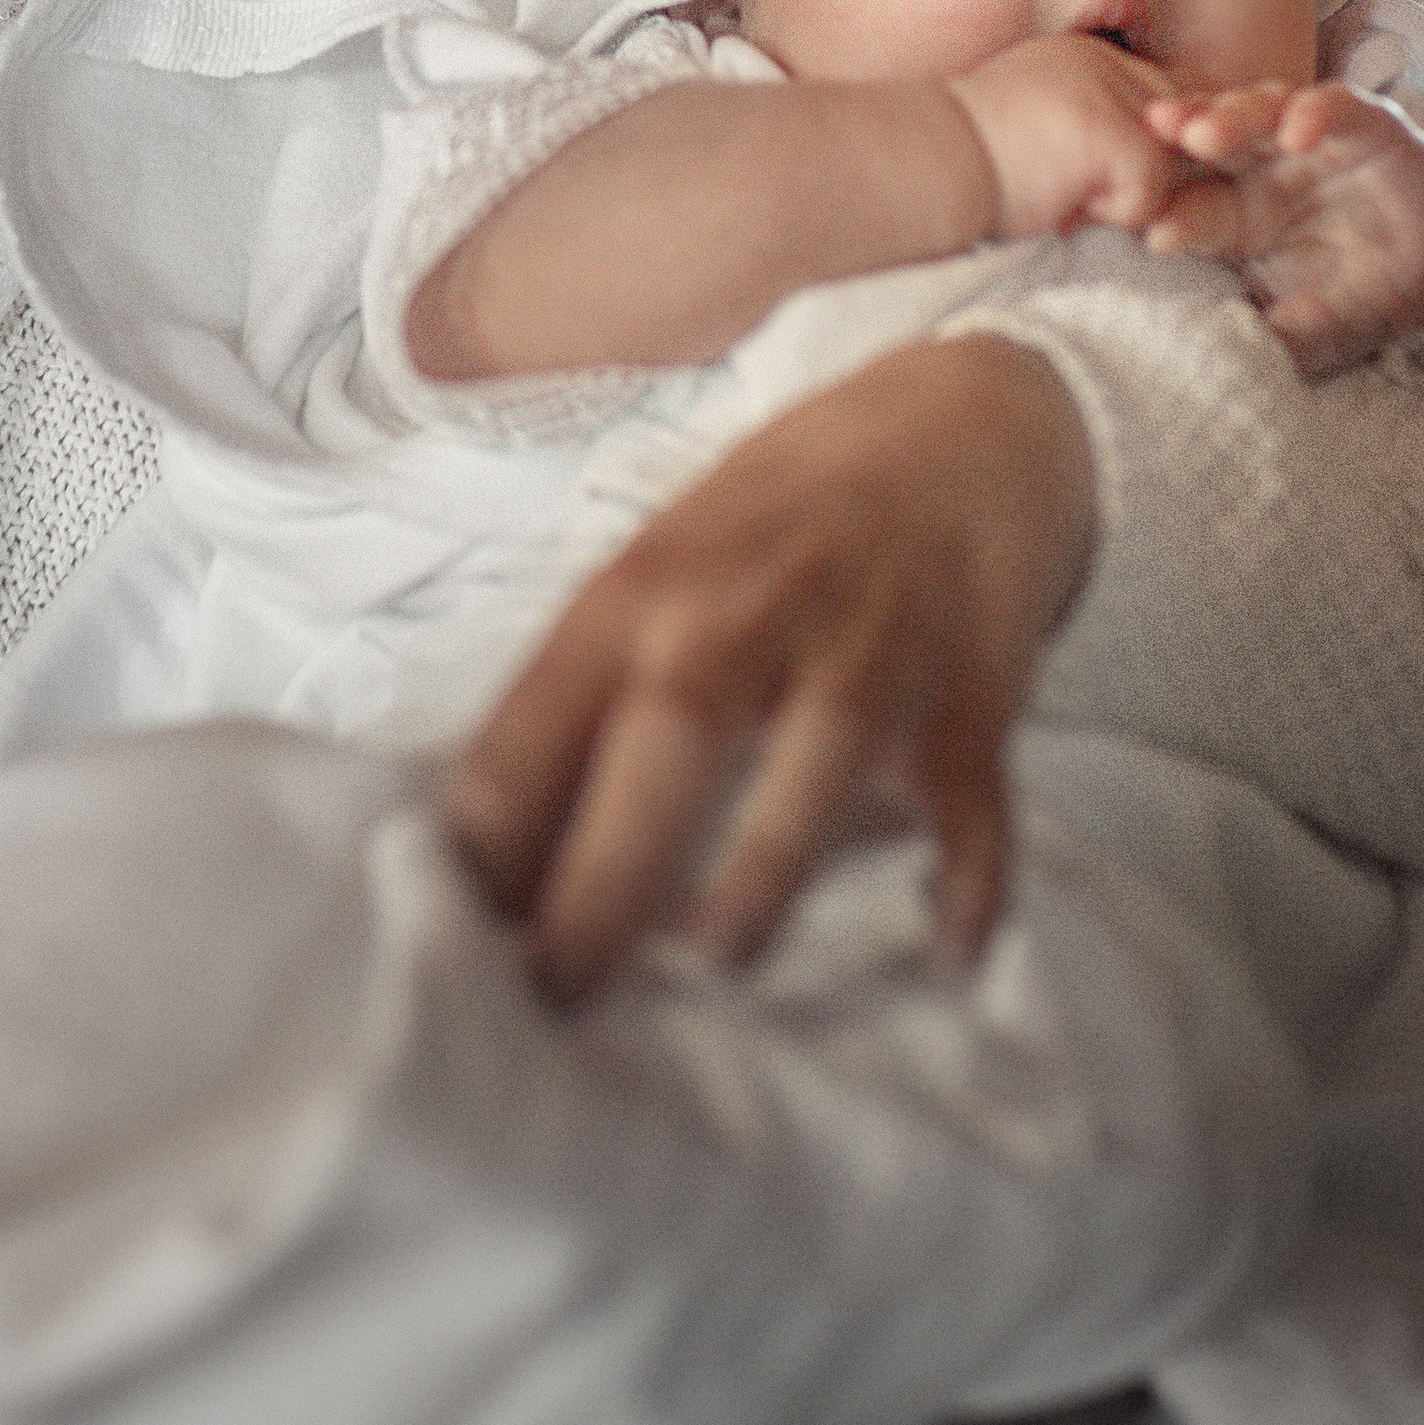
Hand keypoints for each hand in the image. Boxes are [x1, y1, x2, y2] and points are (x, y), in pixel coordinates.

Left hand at [443, 336, 1094, 998]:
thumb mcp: (658, 568)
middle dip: (607, 871)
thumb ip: (589, 689)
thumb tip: (486, 853)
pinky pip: (970, 805)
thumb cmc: (775, 525)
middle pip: (669, 736)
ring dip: (763, 869)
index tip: (452, 943)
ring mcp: (871, 650)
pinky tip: (943, 953)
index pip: (542, 715)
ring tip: (712, 967)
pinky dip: (966, 882)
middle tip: (555, 992)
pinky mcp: (971, 698)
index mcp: (646, 587)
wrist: (956, 432)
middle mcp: (753, 611)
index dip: (488, 836)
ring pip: (816, 759)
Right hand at [948, 31, 1189, 241]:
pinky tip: (1059, 198)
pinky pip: (1148, 201)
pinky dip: (1106, 217)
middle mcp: (1109, 64)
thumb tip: (1132, 162)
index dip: (1150, 141)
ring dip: (1115, 199)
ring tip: (1057, 189)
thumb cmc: (960, 157)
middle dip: (1140, 175)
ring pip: (1164, 172)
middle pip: (1177, 132)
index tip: (1090, 168)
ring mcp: (1118, 96)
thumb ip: (1086, 122)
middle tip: (1071, 185)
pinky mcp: (1123, 136)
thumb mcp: (1035, 120)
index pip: (1163, 92)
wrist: (926, 161)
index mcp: (1086, 56)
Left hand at [1140, 81, 1423, 373]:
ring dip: (1230, 117)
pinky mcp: (1363, 123)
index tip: (1156, 234)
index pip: (1191, 207)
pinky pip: (1334, 107)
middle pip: (1209, 144)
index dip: (1173, 216)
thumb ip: (1280, 338)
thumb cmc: (1367, 287)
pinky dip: (1316, 113)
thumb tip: (1235, 360)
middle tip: (1155, 142)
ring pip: (1258, 111)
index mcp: (1236, 213)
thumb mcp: (1322, 327)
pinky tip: (1298, 129)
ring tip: (1203, 132)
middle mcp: (1262, 166)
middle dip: (1179, 141)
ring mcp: (1309, 139)